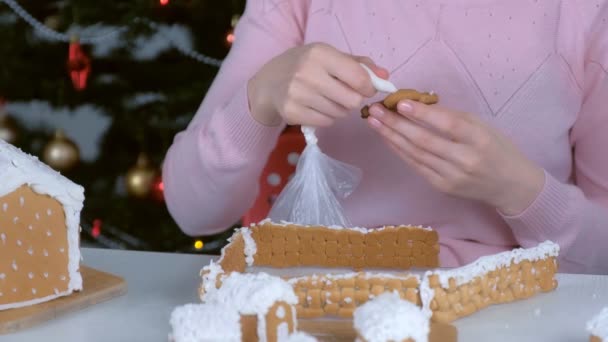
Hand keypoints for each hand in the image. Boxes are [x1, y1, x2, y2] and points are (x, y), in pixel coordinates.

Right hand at [247, 43, 387, 125]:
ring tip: (328, 100)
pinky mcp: (292, 112)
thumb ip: (360, 65)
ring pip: (339, 113)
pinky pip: (326, 122)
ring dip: (340, 109)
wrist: (270, 83)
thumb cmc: (306, 66)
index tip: (366, 89)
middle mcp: (307, 73)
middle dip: (353, 100)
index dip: (369, 87)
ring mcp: (297, 94)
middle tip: (344, 95)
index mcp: (320, 53)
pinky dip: (327, 118)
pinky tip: (317, 107)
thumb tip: (385, 78)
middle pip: (352, 100)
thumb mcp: (330, 57)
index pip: (358, 77)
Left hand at [366, 101, 544, 215]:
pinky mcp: (441, 187)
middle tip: (375, 109)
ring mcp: (451, 176)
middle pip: (424, 141)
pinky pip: (416, 165)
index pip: (447, 125)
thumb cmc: (497, 149)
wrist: (510, 186)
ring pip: (415, 154)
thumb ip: (453, 118)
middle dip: (396, 124)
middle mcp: (465, 160)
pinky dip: (399, 150)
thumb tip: (419, 105)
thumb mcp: (482, 127)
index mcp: (480, 139)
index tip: (401, 103)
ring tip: (374, 121)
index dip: (423, 114)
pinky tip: (387, 138)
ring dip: (392, 136)